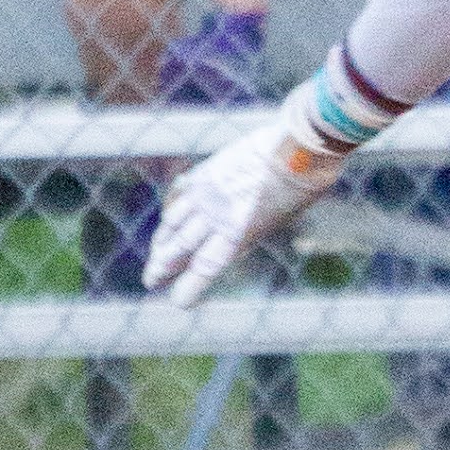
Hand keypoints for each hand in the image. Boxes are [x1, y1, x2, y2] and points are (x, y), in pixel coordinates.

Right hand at [145, 107, 336, 310]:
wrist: (298, 148)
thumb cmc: (298, 190)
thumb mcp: (273, 222)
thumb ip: (246, 235)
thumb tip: (227, 246)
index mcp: (237, 233)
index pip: (205, 267)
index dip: (189, 287)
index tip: (179, 301)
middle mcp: (216, 215)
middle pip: (179, 247)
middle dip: (162, 266)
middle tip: (150, 280)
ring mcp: (208, 192)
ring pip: (174, 221)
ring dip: (162, 241)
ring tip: (156, 255)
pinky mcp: (207, 172)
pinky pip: (180, 193)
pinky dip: (171, 208)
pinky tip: (168, 218)